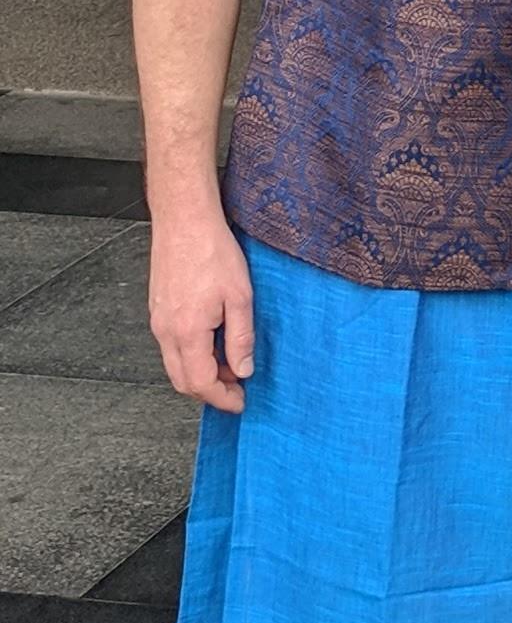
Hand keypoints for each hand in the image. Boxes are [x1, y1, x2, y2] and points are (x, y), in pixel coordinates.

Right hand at [148, 201, 254, 411]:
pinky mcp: (158, 310)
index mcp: (187, 332)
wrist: (184, 221)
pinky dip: (192, 356)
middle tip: (239, 389)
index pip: (200, 383)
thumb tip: (244, 370)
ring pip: (175, 365)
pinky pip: (171, 347)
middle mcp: (166, 331)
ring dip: (202, 373)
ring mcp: (158, 321)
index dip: (222, 399)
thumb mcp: (240, 298)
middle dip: (210, 392)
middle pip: (182, 381)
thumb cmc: (212, 251)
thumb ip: (241, 339)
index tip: (242, 402)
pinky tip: (215, 344)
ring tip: (232, 364)